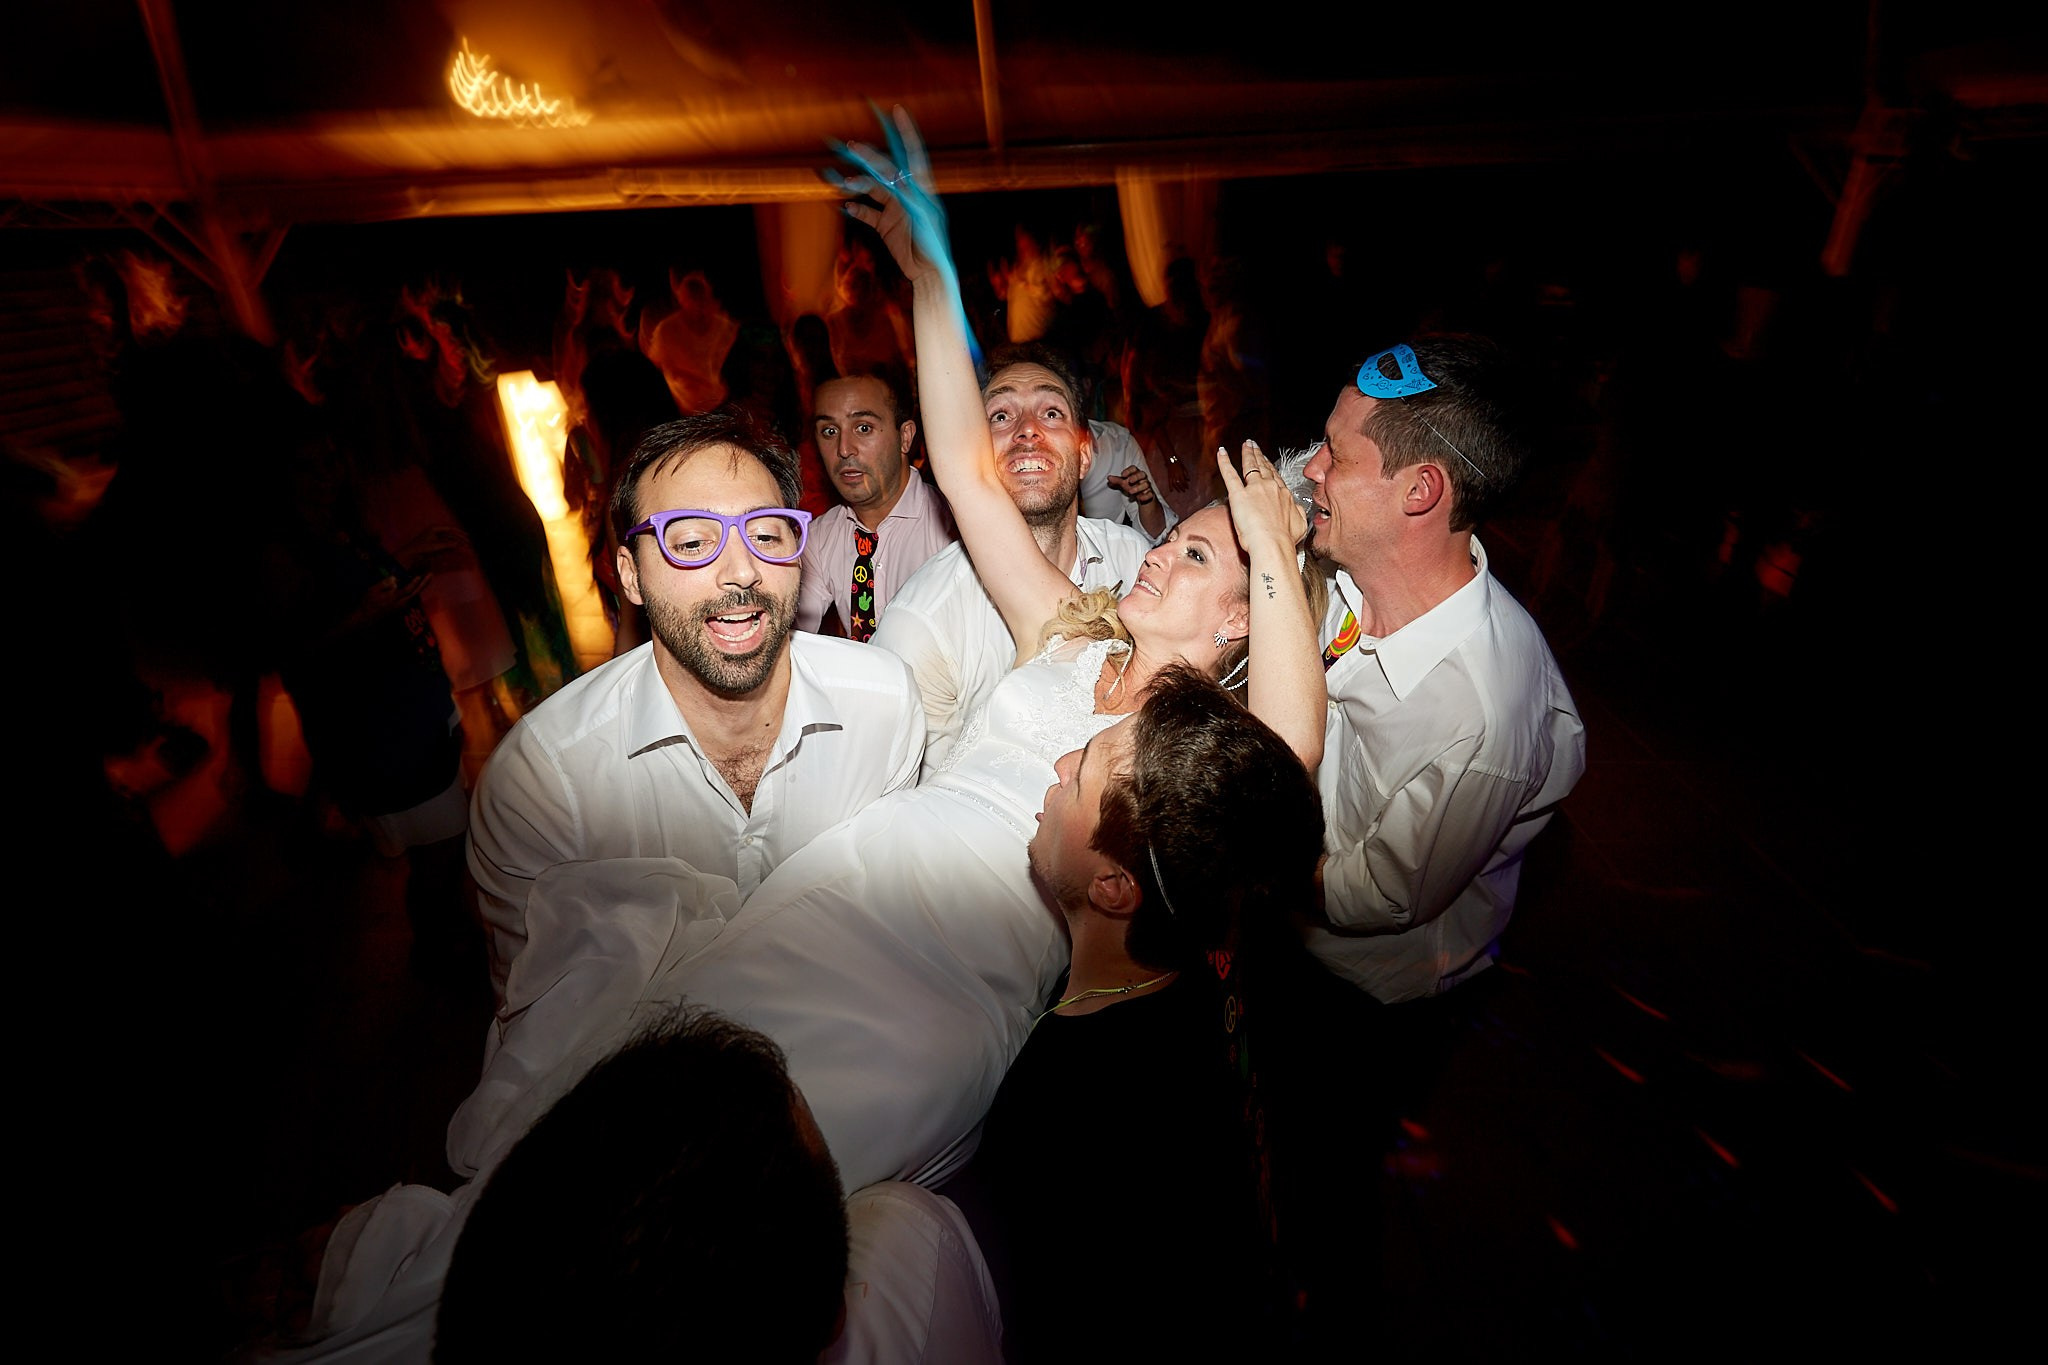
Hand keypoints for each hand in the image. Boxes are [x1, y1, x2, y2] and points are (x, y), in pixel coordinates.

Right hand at [828, 105, 947, 289]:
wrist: (929, 274)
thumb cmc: (933, 245)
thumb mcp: (922, 217)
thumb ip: (907, 195)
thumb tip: (894, 177)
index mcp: (921, 188)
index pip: (913, 154)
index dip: (905, 132)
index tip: (896, 110)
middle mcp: (908, 194)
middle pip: (885, 169)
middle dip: (868, 157)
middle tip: (851, 146)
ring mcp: (896, 209)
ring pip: (872, 189)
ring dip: (858, 184)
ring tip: (842, 182)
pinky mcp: (886, 226)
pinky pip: (868, 213)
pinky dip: (857, 209)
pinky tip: (848, 206)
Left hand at [1106, 464, 1154, 505]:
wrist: (1143, 498)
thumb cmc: (1133, 487)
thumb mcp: (1124, 484)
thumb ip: (1117, 481)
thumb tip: (1108, 478)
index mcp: (1136, 474)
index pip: (1134, 468)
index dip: (1129, 470)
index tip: (1122, 475)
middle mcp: (1143, 479)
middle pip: (1142, 474)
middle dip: (1136, 477)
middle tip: (1129, 481)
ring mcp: (1147, 487)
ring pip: (1146, 484)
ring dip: (1138, 488)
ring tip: (1131, 492)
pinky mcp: (1150, 495)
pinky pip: (1150, 494)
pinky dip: (1146, 496)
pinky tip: (1140, 498)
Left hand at [1216, 439, 1305, 555]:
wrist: (1273, 544)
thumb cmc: (1284, 539)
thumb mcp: (1299, 524)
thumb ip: (1298, 513)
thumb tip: (1298, 510)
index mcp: (1284, 495)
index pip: (1275, 477)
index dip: (1270, 467)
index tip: (1267, 461)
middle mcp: (1271, 488)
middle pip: (1263, 467)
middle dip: (1258, 455)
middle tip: (1254, 446)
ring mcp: (1254, 489)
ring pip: (1250, 466)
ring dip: (1247, 454)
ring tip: (1245, 445)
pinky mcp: (1238, 495)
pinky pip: (1230, 474)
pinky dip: (1224, 462)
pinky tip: (1221, 453)